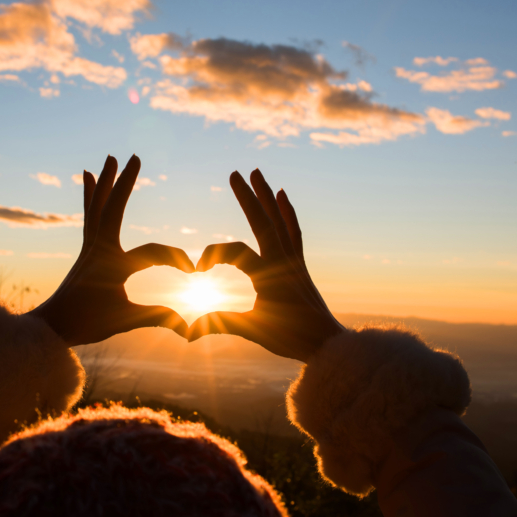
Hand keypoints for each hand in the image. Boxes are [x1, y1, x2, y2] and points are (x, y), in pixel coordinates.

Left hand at [30, 154, 194, 345]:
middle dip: (125, 183)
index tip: (194, 271)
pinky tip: (89, 178)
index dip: (177, 259)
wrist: (50, 327)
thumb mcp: (124, 321)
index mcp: (112, 265)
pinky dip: (91, 195)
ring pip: (98, 206)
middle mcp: (99, 249)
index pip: (152, 253)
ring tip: (109, 158)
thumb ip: (157, 318)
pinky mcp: (86, 249)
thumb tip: (190, 328)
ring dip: (106, 181)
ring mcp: (90, 247)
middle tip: (134, 156)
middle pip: (113, 208)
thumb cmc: (86, 324)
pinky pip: (89, 215)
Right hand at [186, 169, 343, 361]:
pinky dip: (288, 212)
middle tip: (234, 173)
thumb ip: (222, 325)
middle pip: (263, 222)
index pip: (236, 252)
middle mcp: (283, 261)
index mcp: (268, 276)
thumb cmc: (292, 339)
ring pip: (279, 220)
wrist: (328, 344)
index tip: (197, 270)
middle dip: (248, 197)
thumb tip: (188, 331)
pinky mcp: (300, 264)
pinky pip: (294, 231)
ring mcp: (293, 260)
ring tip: (258, 172)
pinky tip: (283, 196)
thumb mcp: (254, 331)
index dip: (212, 255)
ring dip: (267, 195)